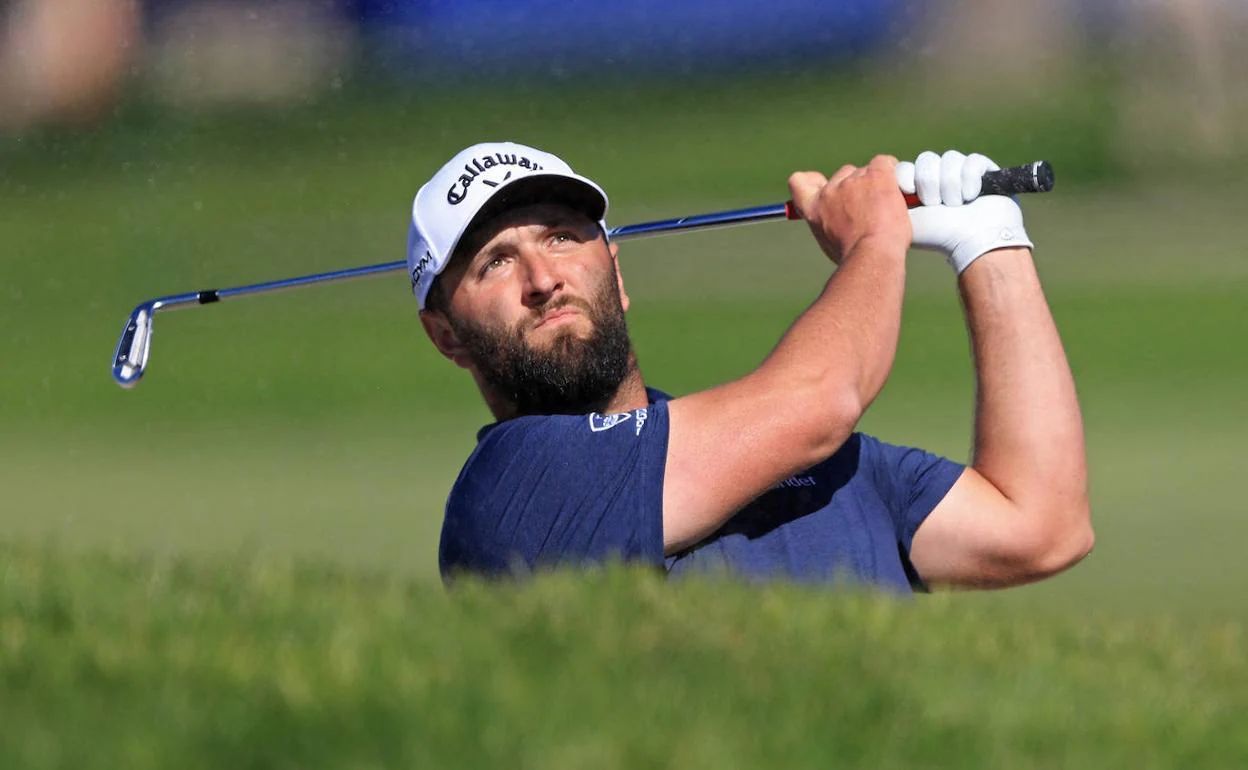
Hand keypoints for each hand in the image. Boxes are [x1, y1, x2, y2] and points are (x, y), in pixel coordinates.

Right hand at [788, 155, 910, 265]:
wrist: (872, 256)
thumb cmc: (855, 257)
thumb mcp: (831, 244)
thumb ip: (831, 226)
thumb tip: (841, 225)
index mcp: (814, 209)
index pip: (799, 182)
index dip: (812, 181)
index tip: (824, 186)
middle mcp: (830, 192)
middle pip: (844, 174)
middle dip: (858, 186)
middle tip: (872, 208)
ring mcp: (854, 181)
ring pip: (867, 171)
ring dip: (877, 184)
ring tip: (887, 208)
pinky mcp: (877, 175)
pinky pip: (884, 163)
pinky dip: (892, 172)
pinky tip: (898, 188)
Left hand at [896, 150, 1032, 273]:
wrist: (971, 242)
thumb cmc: (937, 234)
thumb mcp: (905, 218)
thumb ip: (887, 201)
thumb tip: (877, 183)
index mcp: (918, 185)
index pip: (907, 165)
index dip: (907, 176)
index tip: (909, 191)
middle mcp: (939, 175)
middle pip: (927, 159)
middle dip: (930, 184)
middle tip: (935, 204)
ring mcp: (961, 171)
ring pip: (949, 159)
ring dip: (950, 185)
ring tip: (955, 205)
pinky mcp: (983, 169)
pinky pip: (972, 161)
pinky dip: (970, 180)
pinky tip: (971, 196)